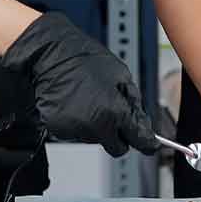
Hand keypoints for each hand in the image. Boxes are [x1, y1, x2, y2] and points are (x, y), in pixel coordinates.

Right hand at [0, 12, 156, 157]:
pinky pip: (76, 133)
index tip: (149, 143)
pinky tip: (74, 103)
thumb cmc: (85, 59)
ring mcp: (75, 130)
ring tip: (88, 99)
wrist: (51, 54)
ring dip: (96, 126)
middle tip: (111, 111)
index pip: (140, 141)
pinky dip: (77, 122)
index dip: (146, 142)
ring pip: (95, 139)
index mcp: (115, 112)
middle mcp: (95, 126)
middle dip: (118, 134)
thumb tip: (142, 123)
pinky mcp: (58, 129)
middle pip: (116, 147)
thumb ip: (134, 104)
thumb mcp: (122, 75)